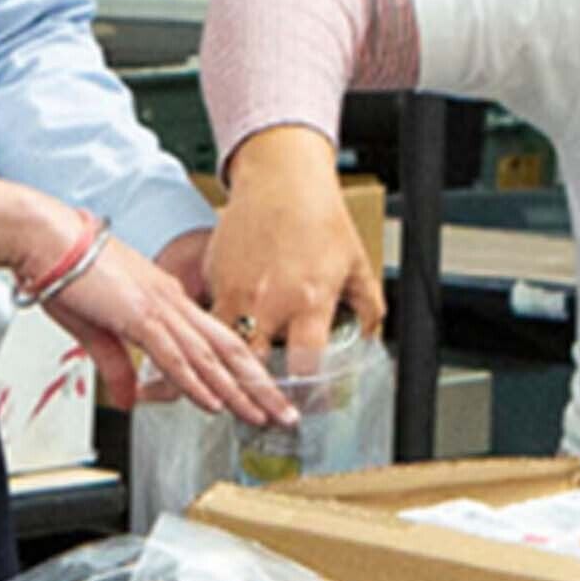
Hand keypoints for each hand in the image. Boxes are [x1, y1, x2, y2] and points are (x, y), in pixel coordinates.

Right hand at [43, 227, 291, 424]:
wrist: (45, 237)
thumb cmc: (64, 270)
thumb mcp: (95, 329)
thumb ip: (117, 368)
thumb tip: (130, 400)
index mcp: (166, 299)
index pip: (216, 341)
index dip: (244, 370)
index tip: (261, 394)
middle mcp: (172, 301)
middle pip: (228, 349)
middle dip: (259, 385)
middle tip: (282, 413)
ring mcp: (159, 307)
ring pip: (210, 356)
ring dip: (238, 390)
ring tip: (261, 416)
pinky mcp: (138, 315)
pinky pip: (175, 355)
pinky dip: (197, 382)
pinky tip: (214, 403)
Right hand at [203, 127, 387, 374]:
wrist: (281, 180)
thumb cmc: (321, 218)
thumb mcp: (357, 264)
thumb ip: (367, 308)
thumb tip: (367, 337)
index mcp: (309, 300)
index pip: (305, 365)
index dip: (307, 390)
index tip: (308, 400)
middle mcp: (269, 301)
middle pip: (253, 366)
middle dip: (259, 387)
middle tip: (267, 398)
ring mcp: (236, 291)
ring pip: (223, 347)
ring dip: (233, 362)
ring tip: (242, 375)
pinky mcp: (214, 278)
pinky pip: (212, 317)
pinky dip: (220, 329)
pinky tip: (233, 328)